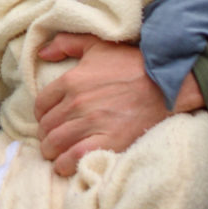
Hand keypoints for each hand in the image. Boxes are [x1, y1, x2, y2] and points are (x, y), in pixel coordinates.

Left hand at [34, 34, 200, 175]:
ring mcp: (92, 123)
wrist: (165, 84)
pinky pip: (74, 158)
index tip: (49, 119)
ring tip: (57, 154)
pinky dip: (65, 165)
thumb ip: (67, 43)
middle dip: (46, 135)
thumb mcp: (97, 45)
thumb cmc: (131, 63)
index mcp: (71, 80)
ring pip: (56, 144)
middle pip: (47, 126)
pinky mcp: (108, 141)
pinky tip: (66, 165)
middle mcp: (77, 103)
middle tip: (52, 139)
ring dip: (52, 151)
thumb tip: (43, 52)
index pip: (41, 104)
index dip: (42, 115)